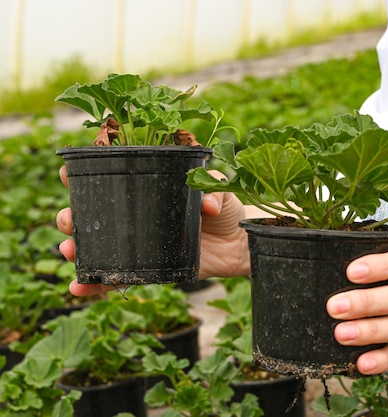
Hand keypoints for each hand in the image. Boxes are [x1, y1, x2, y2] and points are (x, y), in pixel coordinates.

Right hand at [56, 166, 250, 295]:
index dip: (83, 177)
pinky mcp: (148, 269)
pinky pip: (118, 278)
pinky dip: (97, 285)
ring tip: (68, 252)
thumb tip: (206, 206)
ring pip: (99, 248)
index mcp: (147, 190)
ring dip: (77, 250)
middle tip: (66, 220)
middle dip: (71, 218)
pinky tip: (79, 288)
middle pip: (93, 216)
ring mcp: (140, 245)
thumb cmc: (227, 208)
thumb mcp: (220, 189)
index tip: (66, 175)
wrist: (239, 243)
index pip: (110, 180)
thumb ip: (212, 190)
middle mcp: (137, 217)